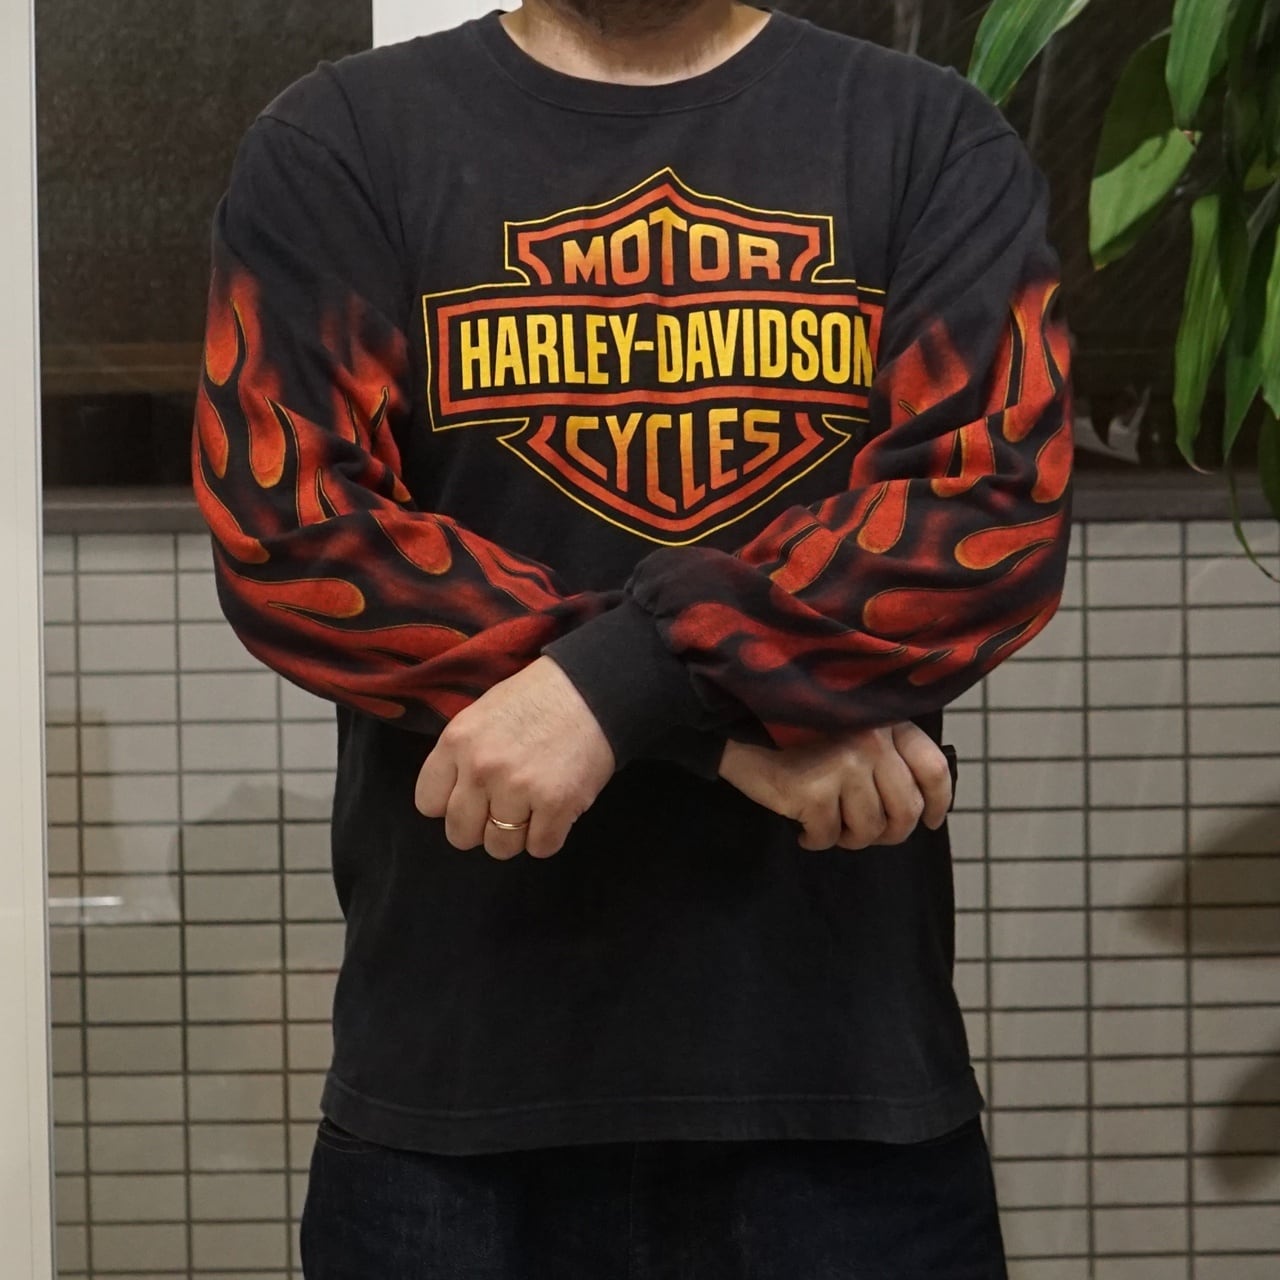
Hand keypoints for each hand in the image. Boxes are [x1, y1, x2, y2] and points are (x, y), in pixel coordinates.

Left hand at [415, 656, 615, 859]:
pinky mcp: (556, 804)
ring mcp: (518, 788)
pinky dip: (549, 836)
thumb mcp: (480, 715)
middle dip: (481, 828)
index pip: (428, 803)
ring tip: (532, 808)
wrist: (592, 690)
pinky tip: (555, 810)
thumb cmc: (536, 701)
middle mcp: (481, 768)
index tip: (471, 797)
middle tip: (503, 808)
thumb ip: (459, 755)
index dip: (451, 804)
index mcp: (456, 742)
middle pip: (460, 834)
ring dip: (517, 835)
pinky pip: (540, 848)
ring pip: (499, 847)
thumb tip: (450, 798)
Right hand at [717, 722, 951, 850]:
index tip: (930, 821)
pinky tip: (801, 828)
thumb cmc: (792, 726)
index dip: (937, 803)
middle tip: (861, 833)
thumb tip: (914, 806)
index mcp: (886, 721)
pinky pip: (828, 836)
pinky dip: (815, 839)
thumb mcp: (848, 725)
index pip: (933, 768)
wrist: (732, 719)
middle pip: (906, 810)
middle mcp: (872, 741)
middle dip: (888, 832)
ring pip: (869, 830)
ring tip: (826, 825)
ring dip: (848, 837)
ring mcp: (845, 765)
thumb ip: (883, 751)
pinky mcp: (814, 790)